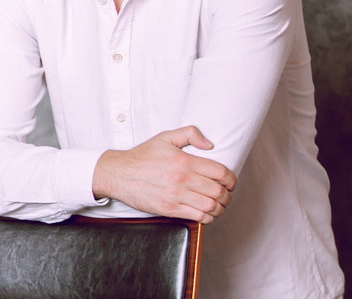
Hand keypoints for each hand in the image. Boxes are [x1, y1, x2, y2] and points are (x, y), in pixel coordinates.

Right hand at [92, 125, 235, 223]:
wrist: (120, 173)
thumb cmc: (143, 155)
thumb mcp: (166, 136)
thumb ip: (190, 134)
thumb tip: (210, 145)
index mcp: (184, 161)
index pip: (219, 172)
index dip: (231, 179)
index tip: (230, 182)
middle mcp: (182, 179)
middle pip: (218, 191)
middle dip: (227, 195)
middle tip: (226, 194)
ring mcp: (176, 196)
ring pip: (210, 207)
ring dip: (220, 207)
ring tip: (219, 204)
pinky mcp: (169, 209)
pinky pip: (197, 217)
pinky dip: (208, 217)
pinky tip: (207, 212)